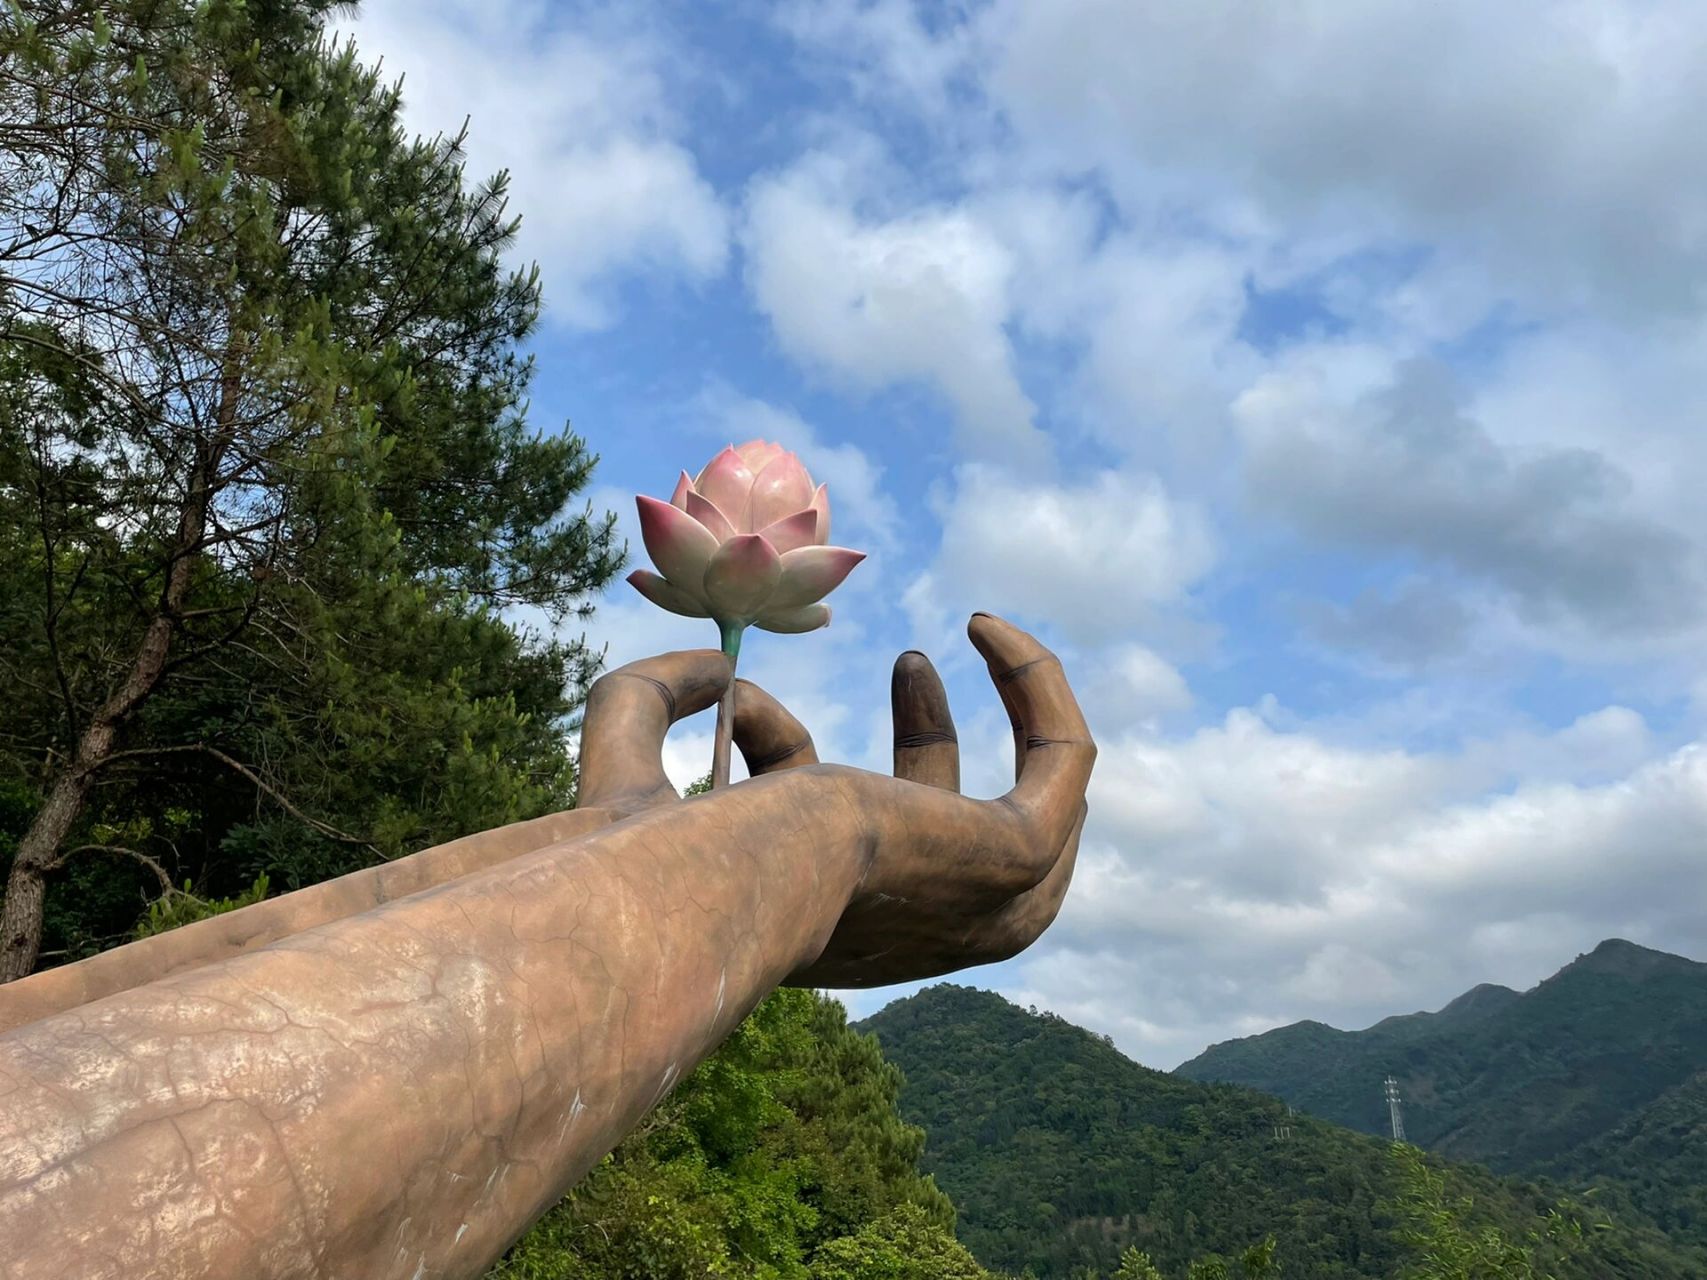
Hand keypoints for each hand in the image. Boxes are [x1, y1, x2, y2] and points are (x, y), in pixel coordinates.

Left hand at [571, 612, 1094, 987]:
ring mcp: (985, 903)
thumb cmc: (661, 852)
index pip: (877, 857)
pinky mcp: (1022, 857)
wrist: (724, 880)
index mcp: (844, 931)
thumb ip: (642, 704)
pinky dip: (1038, 685)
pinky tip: (987, 627)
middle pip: (974, 828)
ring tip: (977, 631)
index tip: (792, 697)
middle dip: (937, 738)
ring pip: (1042, 796)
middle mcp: (928, 932)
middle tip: (907, 664)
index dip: (818, 771)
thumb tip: (713, 664)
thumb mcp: (627, 766)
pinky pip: (1066, 759)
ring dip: (1016, 706)